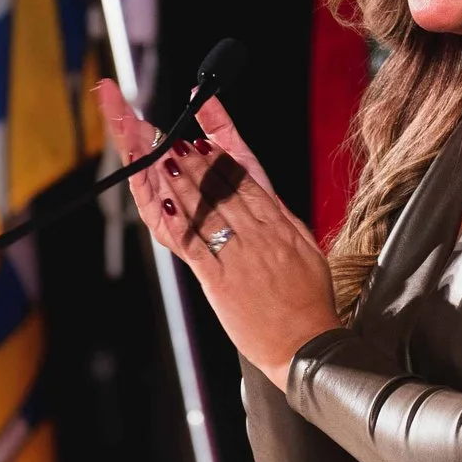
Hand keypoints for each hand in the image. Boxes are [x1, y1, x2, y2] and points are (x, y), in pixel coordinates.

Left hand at [94, 81, 338, 387]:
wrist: (308, 343)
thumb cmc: (308, 301)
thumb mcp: (304, 248)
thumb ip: (278, 220)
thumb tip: (260, 195)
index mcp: (278, 218)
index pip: (244, 168)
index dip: (219, 138)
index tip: (200, 118)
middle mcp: (258, 227)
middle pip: (217, 179)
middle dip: (186, 152)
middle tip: (158, 130)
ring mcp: (239, 250)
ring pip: (202, 202)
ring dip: (176, 173)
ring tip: (153, 148)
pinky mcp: (220, 277)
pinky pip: (193, 242)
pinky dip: (175, 217)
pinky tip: (161, 195)